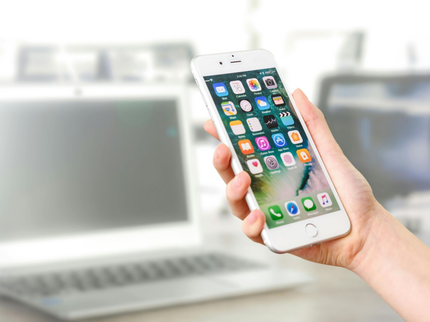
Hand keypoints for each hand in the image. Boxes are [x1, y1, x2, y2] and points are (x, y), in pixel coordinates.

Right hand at [204, 88, 383, 268]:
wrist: (365, 229)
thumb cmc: (347, 193)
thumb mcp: (329, 153)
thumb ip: (312, 125)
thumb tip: (297, 95)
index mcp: (274, 168)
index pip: (244, 151)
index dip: (227, 136)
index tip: (215, 122)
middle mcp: (266, 190)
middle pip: (232, 174)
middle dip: (222, 161)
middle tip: (224, 149)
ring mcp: (267, 212)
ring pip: (236, 202)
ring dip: (233, 190)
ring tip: (242, 180)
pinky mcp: (273, 235)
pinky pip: (253, 231)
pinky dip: (252, 224)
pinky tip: (260, 216)